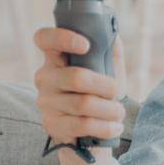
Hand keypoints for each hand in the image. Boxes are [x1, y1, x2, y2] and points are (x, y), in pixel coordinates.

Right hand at [33, 27, 126, 146]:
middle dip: (106, 86)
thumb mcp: (106, 69)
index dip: (62, 38)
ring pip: (83, 103)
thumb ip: (108, 49)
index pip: (44, 39)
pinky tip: (114, 127)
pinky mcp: (52, 124)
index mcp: (55, 58)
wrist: (91, 131)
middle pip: (76, 77)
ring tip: (118, 113)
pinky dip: (105, 127)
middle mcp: (45, 77)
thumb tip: (113, 33)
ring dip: (109, 109)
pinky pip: (82, 125)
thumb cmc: (99, 93)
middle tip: (117, 92)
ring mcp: (46, 102)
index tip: (86, 45)